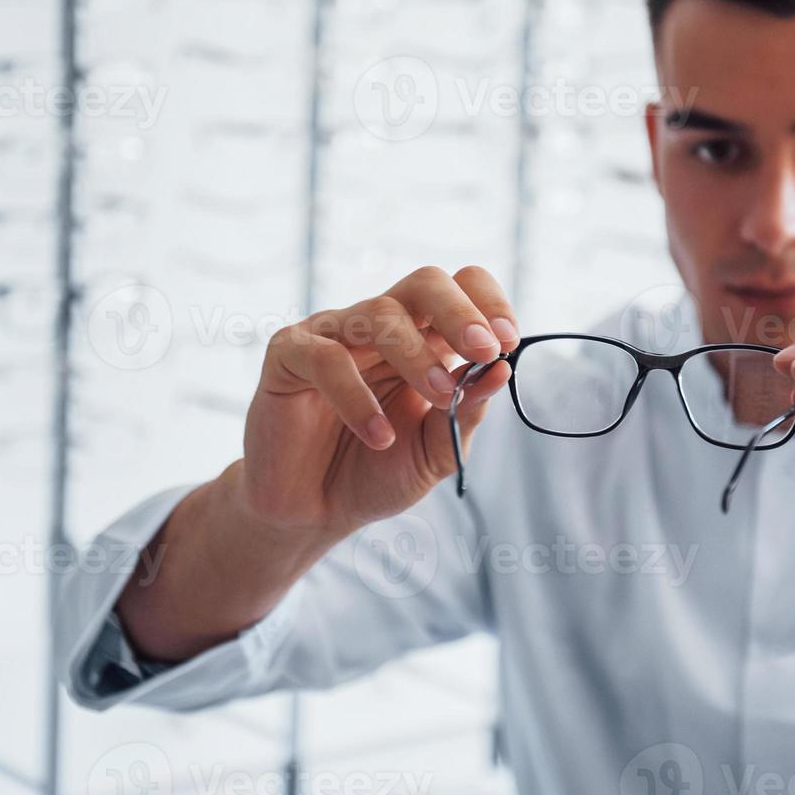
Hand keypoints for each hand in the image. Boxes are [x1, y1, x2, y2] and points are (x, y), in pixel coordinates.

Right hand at [243, 265, 518, 532]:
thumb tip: (502, 371)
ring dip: (417, 354)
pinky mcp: (289, 356)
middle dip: (460, 311)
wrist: (314, 512)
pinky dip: (358, 397)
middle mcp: (381, 327)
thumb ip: (465, 412)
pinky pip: (326, 359)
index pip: (461, 287)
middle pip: (425, 282)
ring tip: (435, 396)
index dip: (489, 304)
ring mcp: (333, 335)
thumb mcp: (435, 450)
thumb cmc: (377, 473)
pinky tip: (379, 436)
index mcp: (424, 338)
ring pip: (379, 314)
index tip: (505, 344)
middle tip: (484, 349)